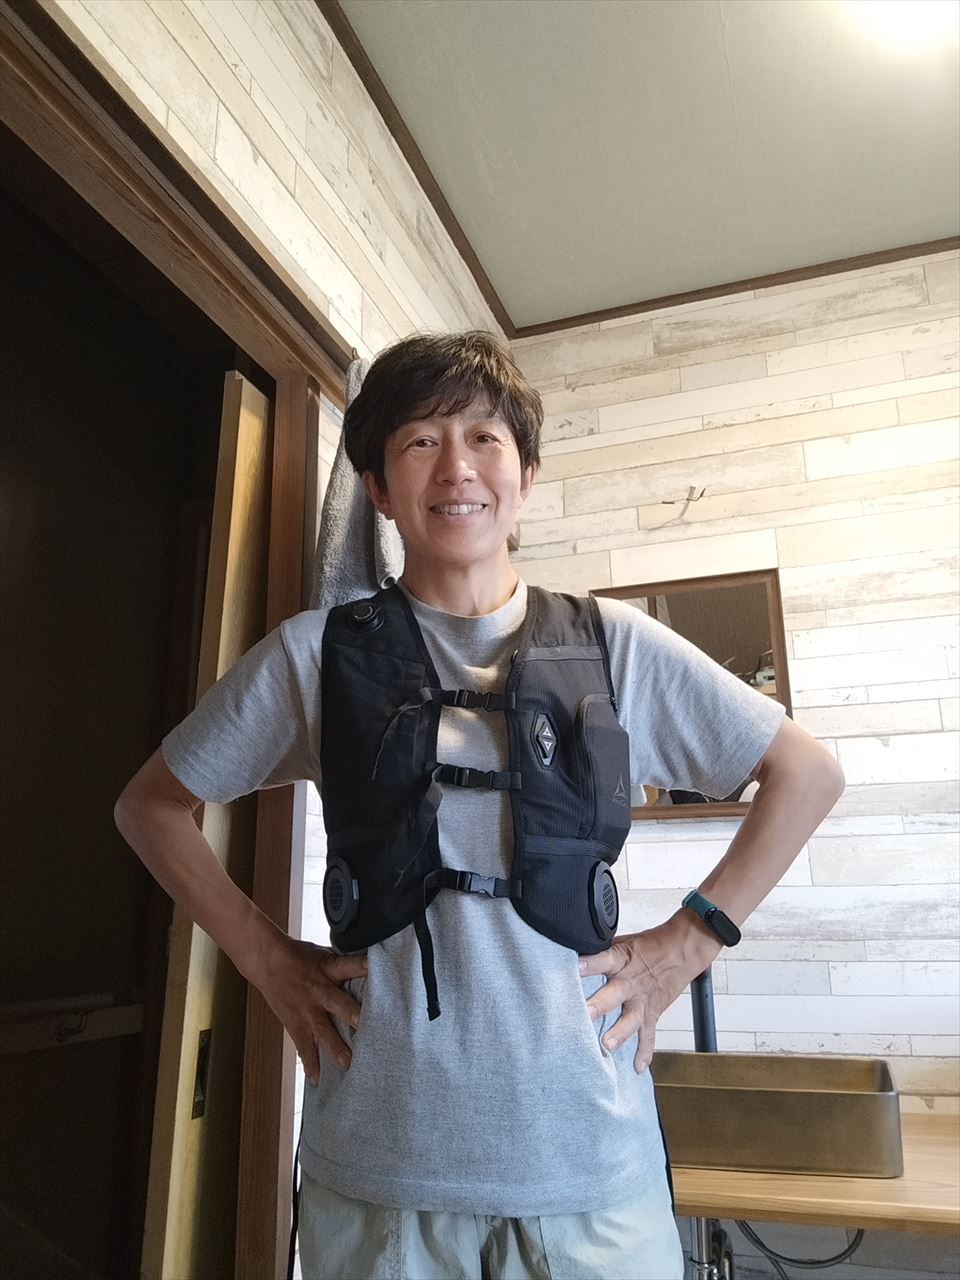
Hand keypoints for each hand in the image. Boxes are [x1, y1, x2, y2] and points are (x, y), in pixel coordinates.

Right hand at [253, 934, 367, 1084]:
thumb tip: (374, 969)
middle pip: (337, 1003)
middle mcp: (319, 990)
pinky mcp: (295, 1023)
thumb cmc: (301, 957)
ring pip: (322, 1030)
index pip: (349, 965)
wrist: (267, 962)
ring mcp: (306, 1010)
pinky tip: (317, 1080)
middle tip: (366, 1028)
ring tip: (347, 1064)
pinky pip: (303, 1046)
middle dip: (352, 1015)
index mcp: (329, 969)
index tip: (377, 971)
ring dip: (335, 1047)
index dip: (363, 967)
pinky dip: (310, 1064)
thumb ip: (344, 966)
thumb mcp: (324, 954)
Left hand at [580, 913, 719, 1072]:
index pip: (603, 960)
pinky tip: (638, 1067)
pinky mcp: (652, 1012)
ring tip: (607, 1046)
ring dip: (619, 1032)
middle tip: (585, 1015)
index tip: (573, 969)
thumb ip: (600, 952)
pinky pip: (649, 1035)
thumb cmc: (649, 945)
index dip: (588, 964)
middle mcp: (630, 982)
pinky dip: (645, 1052)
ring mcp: (642, 1000)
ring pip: (630, 1018)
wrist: (682, 949)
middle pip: (613, 994)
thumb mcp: (623, 942)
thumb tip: (571, 953)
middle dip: (598, 1005)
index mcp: (621, 960)